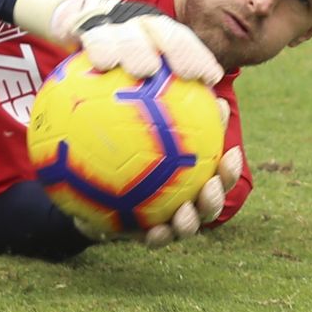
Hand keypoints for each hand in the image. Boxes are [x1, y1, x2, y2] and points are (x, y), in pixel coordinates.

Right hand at [58, 0, 223, 85]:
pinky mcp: (85, 26)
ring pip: (128, 32)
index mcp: (157, 33)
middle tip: (185, 74)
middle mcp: (138, 24)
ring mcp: (112, 23)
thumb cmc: (115, 64)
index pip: (183, 40)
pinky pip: (93, 36)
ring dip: (138, 49)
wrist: (74, 28)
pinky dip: (101, 48)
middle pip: (162, 29)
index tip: (210, 78)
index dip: (199, 56)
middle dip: (177, 49)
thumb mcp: (142, 74)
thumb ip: (173, 96)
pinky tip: (104, 66)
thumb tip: (210, 115)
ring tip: (144, 71)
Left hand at [74, 99, 244, 247]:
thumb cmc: (111, 141)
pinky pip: (147, 237)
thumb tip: (176, 74)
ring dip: (190, 223)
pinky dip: (152, 235)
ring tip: (184, 214)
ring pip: (184, 225)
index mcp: (185, 172)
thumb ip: (154, 101)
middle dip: (215, 198)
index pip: (214, 170)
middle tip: (210, 187)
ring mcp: (161, 216)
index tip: (230, 153)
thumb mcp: (131, 115)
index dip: (228, 167)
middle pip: (207, 201)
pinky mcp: (136, 232)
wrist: (82, 174)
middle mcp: (179, 196)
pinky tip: (149, 230)